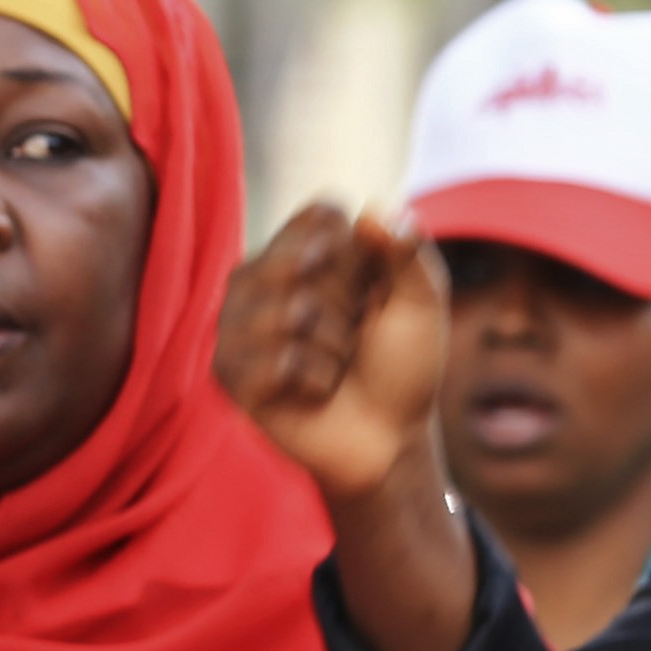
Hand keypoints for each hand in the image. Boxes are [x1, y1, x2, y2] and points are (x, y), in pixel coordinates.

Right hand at [214, 204, 449, 504]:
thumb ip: (408, 250)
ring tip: (333, 367)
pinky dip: (316, 382)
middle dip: (346, 308)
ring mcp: (236, 325)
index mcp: (300, 250)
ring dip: (334, 349)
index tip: (371, 289)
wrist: (388, 438)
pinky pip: (279, 360)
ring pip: (290, 313)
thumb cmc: (403, 366)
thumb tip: (371, 212)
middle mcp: (259, 279)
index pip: (321, 216)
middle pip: (303, 263)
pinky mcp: (228, 373)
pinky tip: (314, 393)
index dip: (358, 253)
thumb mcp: (422, 301)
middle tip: (351, 337)